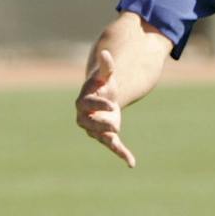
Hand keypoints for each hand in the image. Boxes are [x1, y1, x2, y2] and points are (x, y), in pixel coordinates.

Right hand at [74, 48, 135, 166]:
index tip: (112, 105)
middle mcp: (85, 118)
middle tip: (115, 122)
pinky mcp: (105, 136)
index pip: (87, 105)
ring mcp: (95, 129)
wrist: (104, 97)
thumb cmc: (103, 84)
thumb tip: (106, 53)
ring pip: (100, 136)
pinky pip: (112, 146)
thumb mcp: (106, 75)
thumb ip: (106, 67)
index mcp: (83, 101)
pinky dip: (122, 154)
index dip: (99, 105)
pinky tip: (131, 163)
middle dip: (101, 124)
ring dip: (110, 139)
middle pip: (90, 123)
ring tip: (119, 142)